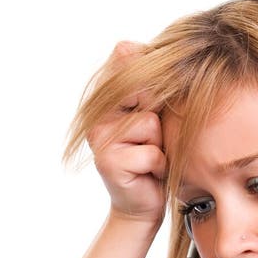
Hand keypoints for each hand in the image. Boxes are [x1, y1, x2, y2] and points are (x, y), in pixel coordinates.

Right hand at [88, 41, 166, 226]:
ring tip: (150, 156)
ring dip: (161, 144)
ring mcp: (99, 137)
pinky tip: (148, 173)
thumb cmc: (155, 154)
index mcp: (106, 95)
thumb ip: (153, 84)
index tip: (155, 104)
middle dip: (158, 114)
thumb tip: (154, 55)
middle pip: (143, 89)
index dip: (153, 77)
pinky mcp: (108, 162)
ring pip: (150, 123)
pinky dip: (159, 166)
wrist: (143, 202)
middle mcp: (96, 113)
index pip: (126, 55)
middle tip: (152, 138)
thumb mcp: (157, 113)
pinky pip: (151, 153)